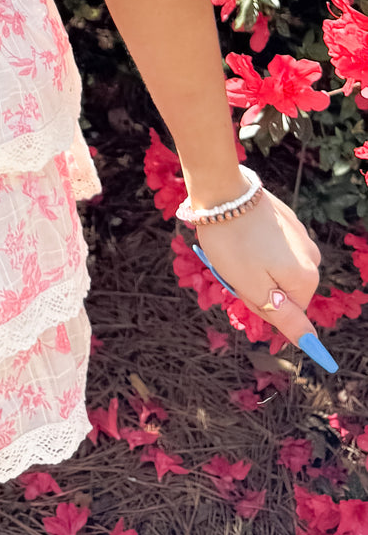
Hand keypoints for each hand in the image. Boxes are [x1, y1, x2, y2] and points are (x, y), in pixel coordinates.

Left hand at [193, 186, 332, 367]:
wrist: (222, 191)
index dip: (260, 305)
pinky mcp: (286, 219)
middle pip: (282, 289)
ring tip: (234, 249)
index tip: (241, 288)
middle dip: (256, 285)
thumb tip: (309, 342)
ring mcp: (300, 235)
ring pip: (276, 267)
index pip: (288, 313)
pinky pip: (272, 246)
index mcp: (306, 278)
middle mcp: (311, 257)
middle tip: (234, 269)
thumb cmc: (232, 243)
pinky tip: (240, 233)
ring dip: (254, 266)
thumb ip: (283, 317)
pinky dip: (255, 246)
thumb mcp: (253, 288)